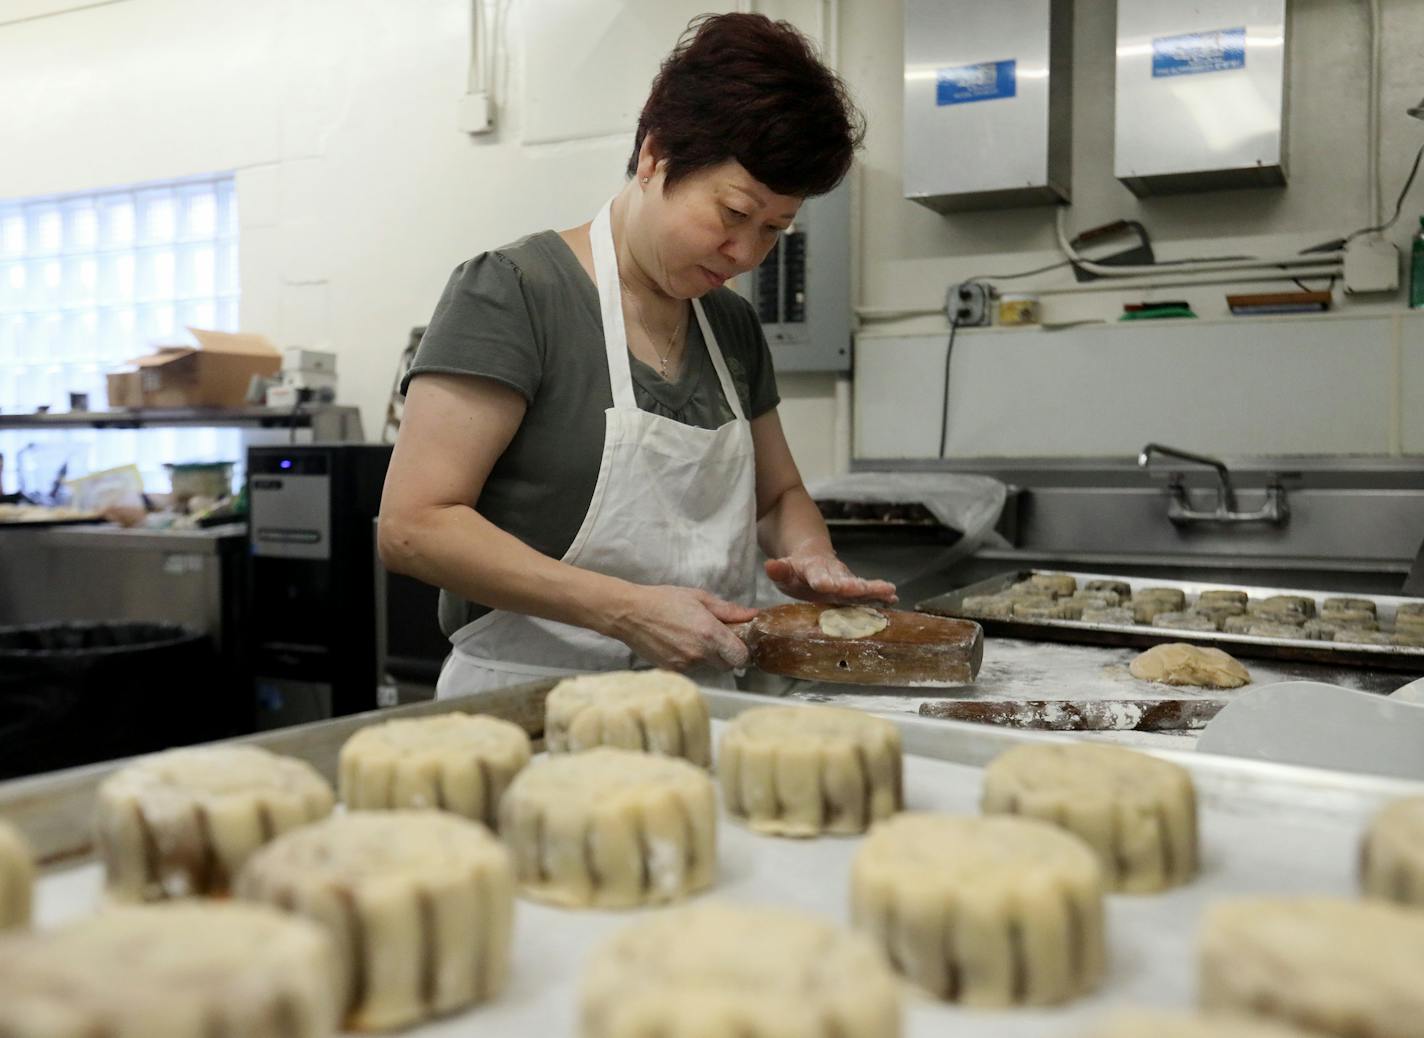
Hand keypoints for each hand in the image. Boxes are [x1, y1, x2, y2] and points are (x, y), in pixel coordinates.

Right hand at [607, 585, 758, 671]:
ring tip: (689, 636)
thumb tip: (752, 615)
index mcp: (710, 633)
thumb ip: (728, 610)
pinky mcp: (672, 670)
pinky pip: (690, 668)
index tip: (738, 643)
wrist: (630, 614)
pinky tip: (677, 643)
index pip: (741, 657)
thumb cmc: (663, 601)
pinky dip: (689, 659)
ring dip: (705, 656)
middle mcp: (699, 653)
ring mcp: (685, 664)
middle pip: (726, 665)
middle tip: (715, 638)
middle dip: (725, 654)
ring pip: (707, 667)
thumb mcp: (699, 598)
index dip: (742, 652)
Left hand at [764, 553, 897, 605]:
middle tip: (862, 589)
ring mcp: (846, 581)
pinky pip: (868, 592)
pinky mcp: (854, 589)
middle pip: (844, 580)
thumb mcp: (784, 570)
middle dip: (853, 586)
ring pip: (860, 585)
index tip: (827, 585)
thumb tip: (769, 565)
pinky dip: (880, 595)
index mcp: (814, 571)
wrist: (813, 557)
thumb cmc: (797, 570)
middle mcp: (834, 575)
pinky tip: (893, 600)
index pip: (818, 576)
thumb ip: (778, 570)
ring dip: (874, 590)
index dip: (823, 581)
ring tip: (889, 592)